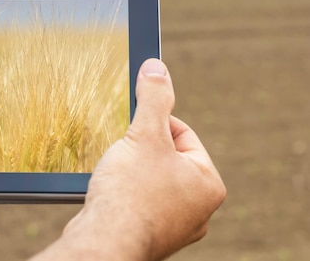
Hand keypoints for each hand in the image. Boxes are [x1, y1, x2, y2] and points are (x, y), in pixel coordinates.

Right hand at [31, 59, 225, 260]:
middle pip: (165, 157)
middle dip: (141, 149)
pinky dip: (123, 193)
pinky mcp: (149, 234)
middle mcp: (197, 209)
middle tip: (123, 153)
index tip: (134, 129)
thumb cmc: (129, 193)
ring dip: (130, 170)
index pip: (183, 134)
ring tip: (116, 175)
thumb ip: (154, 99)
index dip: (154, 124)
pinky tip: (111, 194)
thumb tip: (157, 67)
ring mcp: (173, 226)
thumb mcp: (145, 135)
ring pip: (150, 179)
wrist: (103, 243)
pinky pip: (138, 201)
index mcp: (207, 184)